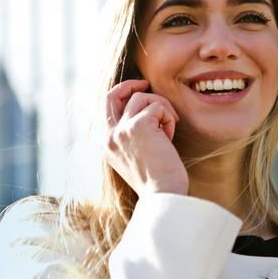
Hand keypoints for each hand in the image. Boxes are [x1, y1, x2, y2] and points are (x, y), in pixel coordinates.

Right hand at [104, 79, 188, 195]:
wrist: (163, 195)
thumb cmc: (157, 181)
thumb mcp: (137, 158)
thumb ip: (133, 138)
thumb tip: (146, 114)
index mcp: (108, 145)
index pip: (107, 109)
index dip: (122, 95)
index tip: (138, 92)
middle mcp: (110, 136)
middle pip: (113, 95)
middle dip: (130, 85)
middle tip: (146, 83)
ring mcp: (122, 130)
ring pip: (142, 98)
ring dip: (161, 108)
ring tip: (169, 129)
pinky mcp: (139, 125)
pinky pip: (158, 106)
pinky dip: (168, 117)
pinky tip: (170, 136)